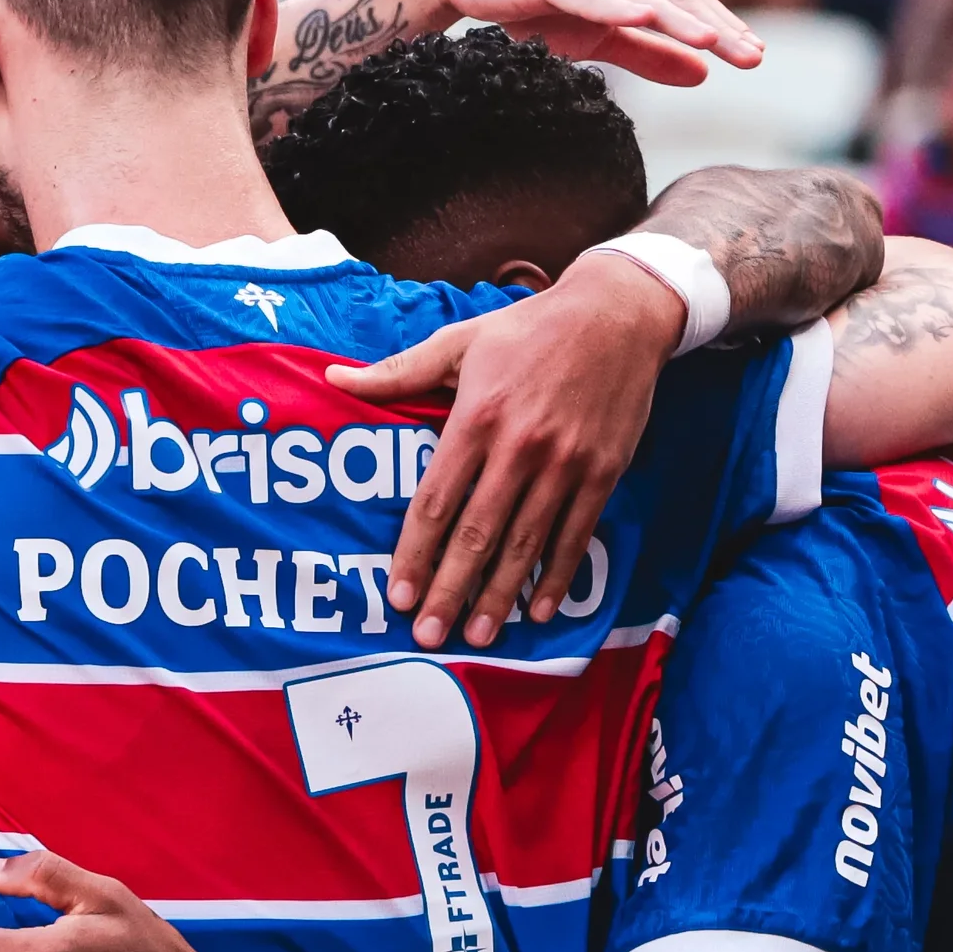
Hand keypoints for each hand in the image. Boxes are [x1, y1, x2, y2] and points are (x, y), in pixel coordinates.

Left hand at [334, 249, 685, 647]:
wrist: (617, 315)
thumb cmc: (529, 328)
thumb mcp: (460, 341)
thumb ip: (398, 372)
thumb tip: (336, 379)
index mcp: (477, 417)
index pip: (436, 502)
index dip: (415, 554)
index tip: (398, 594)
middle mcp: (520, 448)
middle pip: (476, 534)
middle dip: (450, 590)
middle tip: (428, 635)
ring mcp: (564, 464)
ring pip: (525, 544)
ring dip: (499, 595)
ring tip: (478, 636)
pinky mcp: (602, 473)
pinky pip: (575, 535)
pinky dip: (557, 576)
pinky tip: (539, 609)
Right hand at [411, 0, 761, 86]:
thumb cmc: (535, 1)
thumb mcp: (598, 35)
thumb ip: (649, 52)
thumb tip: (703, 74)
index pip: (687, 3)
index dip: (723, 29)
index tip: (754, 58)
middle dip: (715, 27)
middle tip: (751, 57)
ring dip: (675, 16)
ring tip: (710, 40)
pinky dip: (612, 2)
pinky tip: (641, 16)